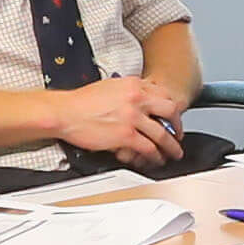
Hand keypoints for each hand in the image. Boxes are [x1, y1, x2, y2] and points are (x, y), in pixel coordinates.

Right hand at [47, 72, 185, 164]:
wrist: (65, 112)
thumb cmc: (81, 102)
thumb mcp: (109, 86)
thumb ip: (128, 91)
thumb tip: (139, 98)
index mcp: (133, 84)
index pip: (163, 94)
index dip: (170, 108)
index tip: (170, 116)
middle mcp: (136, 99)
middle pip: (170, 111)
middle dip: (177, 125)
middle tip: (178, 134)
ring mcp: (132, 118)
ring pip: (163, 134)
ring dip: (171, 146)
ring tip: (174, 153)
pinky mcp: (126, 136)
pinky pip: (149, 148)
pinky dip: (155, 156)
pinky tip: (156, 159)